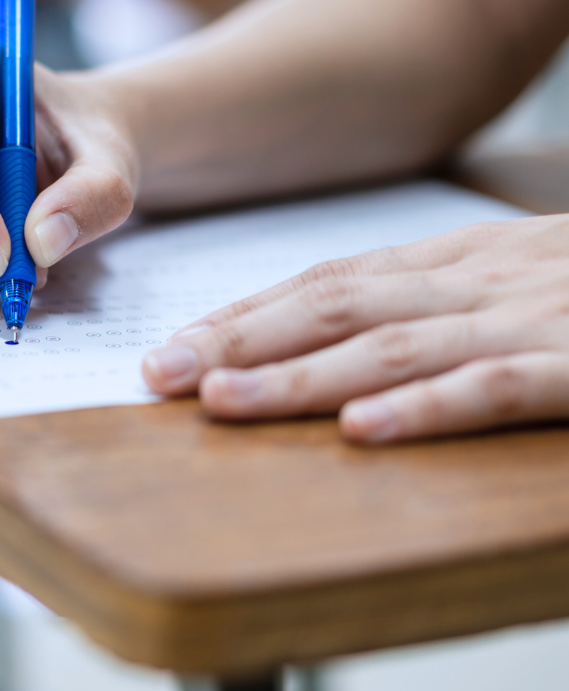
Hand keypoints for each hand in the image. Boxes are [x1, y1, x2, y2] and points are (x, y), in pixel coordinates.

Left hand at [142, 215, 568, 443]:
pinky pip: (500, 386)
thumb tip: (338, 341)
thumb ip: (429, 298)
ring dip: (302, 375)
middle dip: (240, 339)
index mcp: (454, 258)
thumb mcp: (509, 274)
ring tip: (224, 402)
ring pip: (395, 345)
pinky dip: (430, 409)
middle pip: (335, 306)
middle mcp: (478, 278)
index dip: (243, 313)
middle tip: (159, 375)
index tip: (174, 345)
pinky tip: (366, 432)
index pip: (323, 282)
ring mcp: (533, 317)